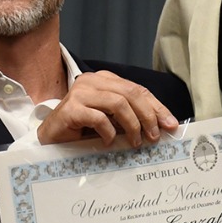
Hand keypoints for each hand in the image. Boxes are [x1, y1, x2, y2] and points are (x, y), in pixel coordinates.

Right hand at [37, 71, 180, 147]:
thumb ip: (130, 118)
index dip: (157, 107)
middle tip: (155, 136)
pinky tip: (109, 142)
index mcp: (105, 80)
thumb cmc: (82, 130)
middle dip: (148, 116)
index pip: (138, 90)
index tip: (171, 125)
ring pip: (118, 103)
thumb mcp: (111, 121)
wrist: (50, 138)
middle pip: (131, 93)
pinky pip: (99, 118)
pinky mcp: (70, 108)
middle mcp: (93, 81)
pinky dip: (109, 131)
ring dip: (132, 125)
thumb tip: (160, 127)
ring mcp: (80, 93)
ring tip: (135, 142)